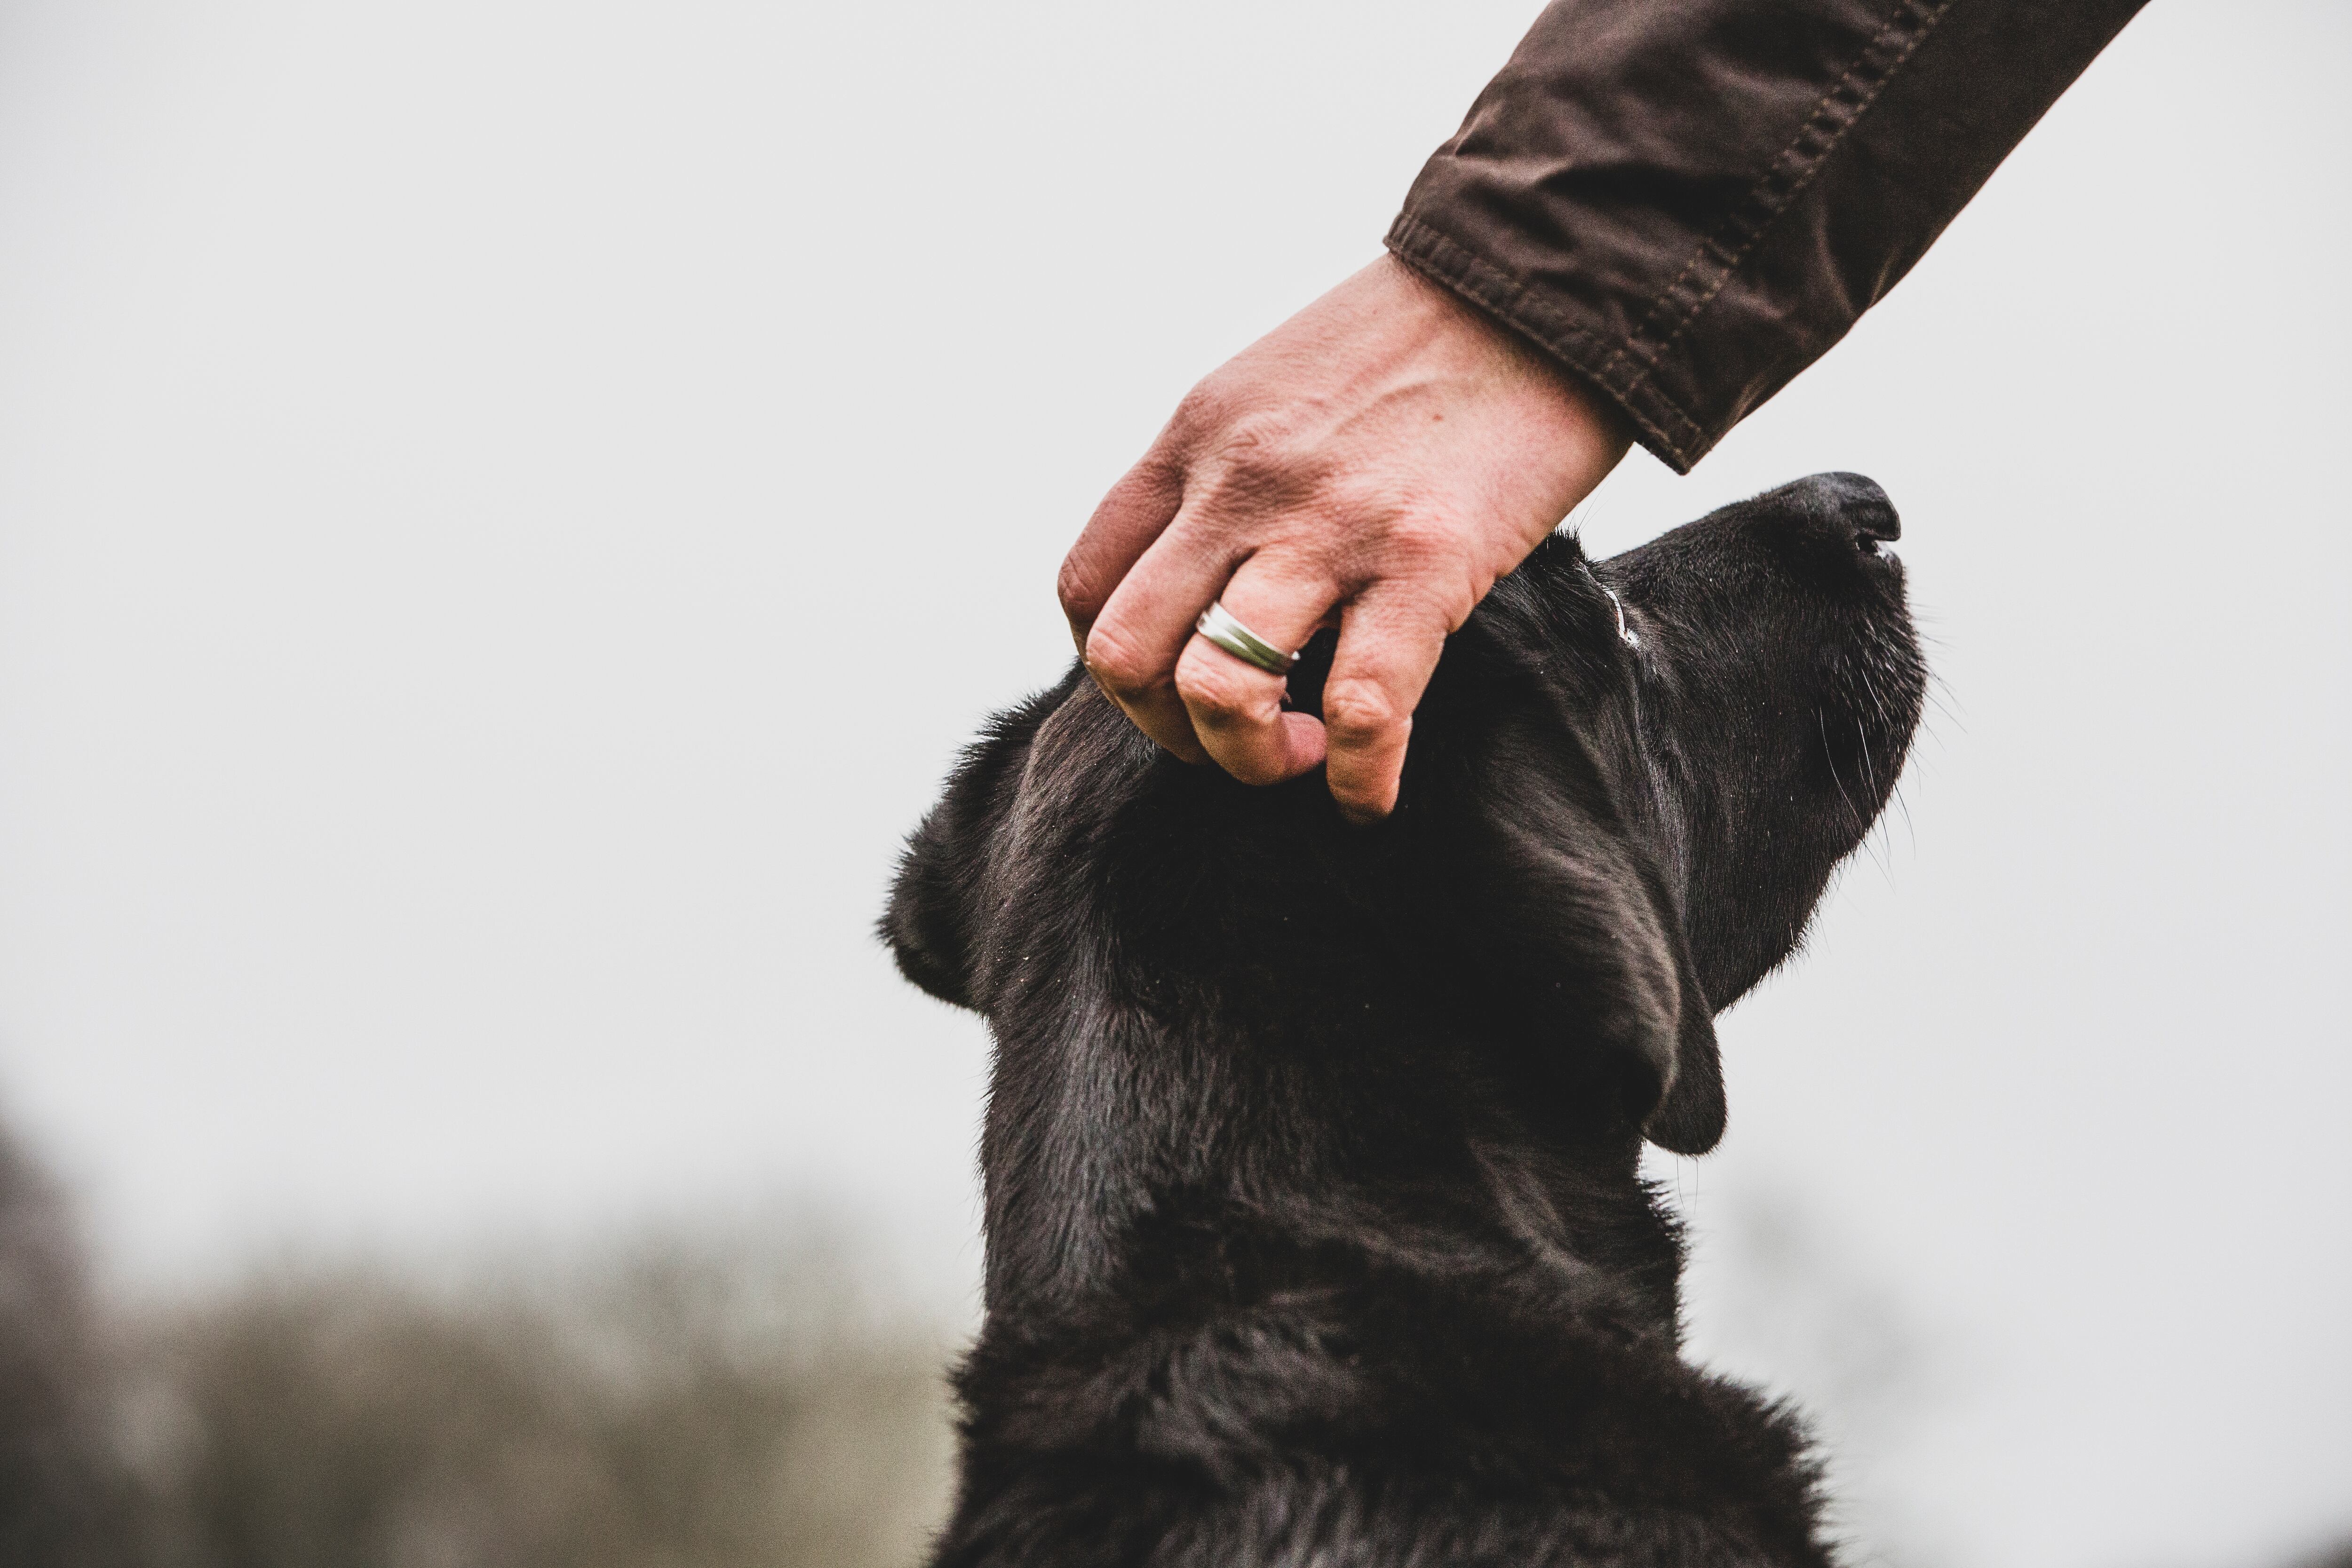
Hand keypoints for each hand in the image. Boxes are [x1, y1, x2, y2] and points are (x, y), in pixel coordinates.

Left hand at [1058, 255, 1630, 822]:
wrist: (1546, 282)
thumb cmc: (1424, 346)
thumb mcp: (1278, 389)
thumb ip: (1229, 477)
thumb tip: (1216, 582)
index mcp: (1195, 438)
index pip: (1088, 585)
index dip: (1119, 669)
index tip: (1177, 690)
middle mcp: (1239, 483)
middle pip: (1125, 654)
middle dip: (1167, 731)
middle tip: (1234, 739)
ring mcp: (1328, 522)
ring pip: (1218, 690)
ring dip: (1248, 759)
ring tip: (1299, 757)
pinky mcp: (1426, 557)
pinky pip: (1359, 711)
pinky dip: (1356, 780)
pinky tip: (1368, 797)